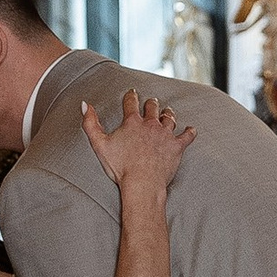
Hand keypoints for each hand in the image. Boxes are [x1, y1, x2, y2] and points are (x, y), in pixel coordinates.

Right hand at [83, 84, 193, 201]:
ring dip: (168, 113)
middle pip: (153, 107)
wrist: (142, 183)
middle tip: (151, 102)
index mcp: (132, 122)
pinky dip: (190, 132)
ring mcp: (165, 134)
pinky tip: (191, 130)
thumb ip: (90, 123)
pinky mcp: (177, 146)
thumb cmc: (120, 167)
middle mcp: (150, 124)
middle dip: (151, 103)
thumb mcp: (99, 144)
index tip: (132, 93)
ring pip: (169, 117)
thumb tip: (85, 104)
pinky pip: (187, 135)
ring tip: (167, 112)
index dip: (131, 96)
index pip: (131, 102)